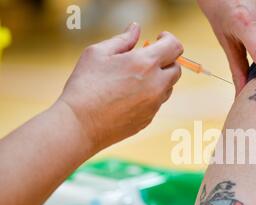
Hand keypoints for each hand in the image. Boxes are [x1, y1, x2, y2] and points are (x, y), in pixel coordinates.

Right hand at [59, 23, 182, 151]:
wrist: (80, 124)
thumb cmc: (85, 85)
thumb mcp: (98, 53)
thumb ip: (122, 39)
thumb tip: (136, 29)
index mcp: (146, 63)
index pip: (175, 47)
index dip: (169, 40)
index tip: (159, 39)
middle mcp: (156, 85)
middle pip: (176, 69)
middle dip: (166, 61)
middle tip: (145, 59)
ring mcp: (154, 104)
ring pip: (167, 88)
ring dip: (158, 79)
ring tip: (132, 79)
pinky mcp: (148, 119)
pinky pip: (155, 103)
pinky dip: (148, 96)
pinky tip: (126, 97)